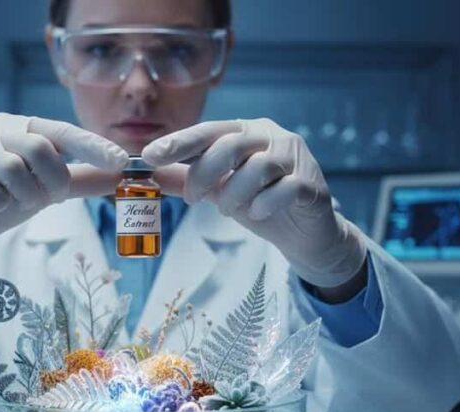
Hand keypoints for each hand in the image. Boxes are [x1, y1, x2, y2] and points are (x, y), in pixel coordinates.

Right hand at [0, 113, 127, 284]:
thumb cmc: (4, 199)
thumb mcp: (48, 190)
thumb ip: (82, 180)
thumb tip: (122, 176)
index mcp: (23, 126)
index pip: (63, 130)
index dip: (93, 146)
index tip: (121, 162)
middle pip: (39, 148)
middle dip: (52, 181)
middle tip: (47, 199)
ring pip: (12, 168)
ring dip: (24, 195)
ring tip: (15, 202)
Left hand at [142, 119, 366, 289]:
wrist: (303, 232)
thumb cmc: (259, 203)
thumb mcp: (217, 191)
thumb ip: (187, 181)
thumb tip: (149, 176)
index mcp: (245, 131)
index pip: (208, 130)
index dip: (178, 142)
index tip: (149, 156)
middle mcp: (271, 136)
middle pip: (231, 145)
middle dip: (204, 173)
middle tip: (192, 200)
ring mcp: (294, 157)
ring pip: (257, 168)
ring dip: (234, 194)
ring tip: (228, 209)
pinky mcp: (310, 183)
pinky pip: (284, 189)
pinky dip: (264, 204)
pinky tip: (257, 213)